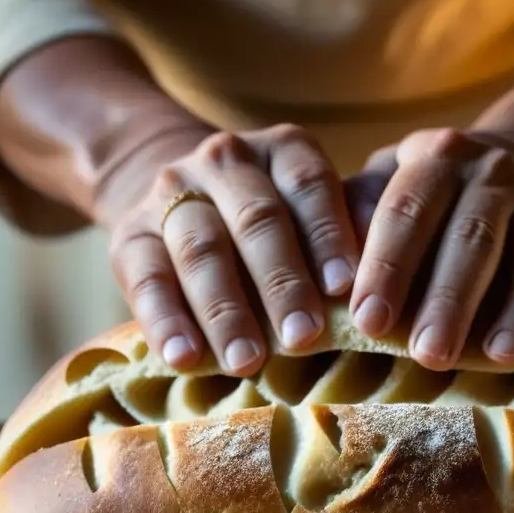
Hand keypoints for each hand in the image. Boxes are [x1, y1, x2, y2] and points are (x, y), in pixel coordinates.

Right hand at [97, 124, 359, 374]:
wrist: (185, 203)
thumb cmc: (279, 228)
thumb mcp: (316, 216)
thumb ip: (350, 233)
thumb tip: (383, 275)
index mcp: (282, 150)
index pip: (309, 183)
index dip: (327, 234)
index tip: (345, 289)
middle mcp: (226, 160)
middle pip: (257, 219)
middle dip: (282, 283)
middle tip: (305, 339)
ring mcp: (171, 193)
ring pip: (200, 248)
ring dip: (225, 310)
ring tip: (247, 362)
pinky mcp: (129, 235)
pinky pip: (145, 277)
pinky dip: (164, 320)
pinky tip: (184, 358)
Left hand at [344, 128, 513, 370]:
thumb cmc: (438, 192)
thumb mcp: (394, 180)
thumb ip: (356, 212)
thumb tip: (316, 272)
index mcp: (436, 160)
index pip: (407, 212)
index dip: (387, 267)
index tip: (367, 320)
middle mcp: (494, 173)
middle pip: (472, 239)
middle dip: (449, 299)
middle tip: (427, 354)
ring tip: (501, 357)